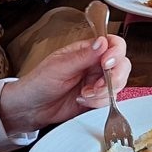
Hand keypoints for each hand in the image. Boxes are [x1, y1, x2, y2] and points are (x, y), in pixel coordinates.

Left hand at [0, 33, 130, 133]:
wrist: (30, 109)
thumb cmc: (38, 83)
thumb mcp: (58, 67)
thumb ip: (83, 56)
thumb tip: (102, 42)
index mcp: (86, 50)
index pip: (113, 44)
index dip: (116, 52)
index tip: (107, 63)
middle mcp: (95, 64)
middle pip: (122, 64)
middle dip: (113, 77)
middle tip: (97, 86)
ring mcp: (97, 82)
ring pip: (119, 83)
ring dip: (104, 92)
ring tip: (84, 94)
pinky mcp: (97, 99)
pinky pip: (110, 100)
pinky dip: (99, 103)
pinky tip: (83, 101)